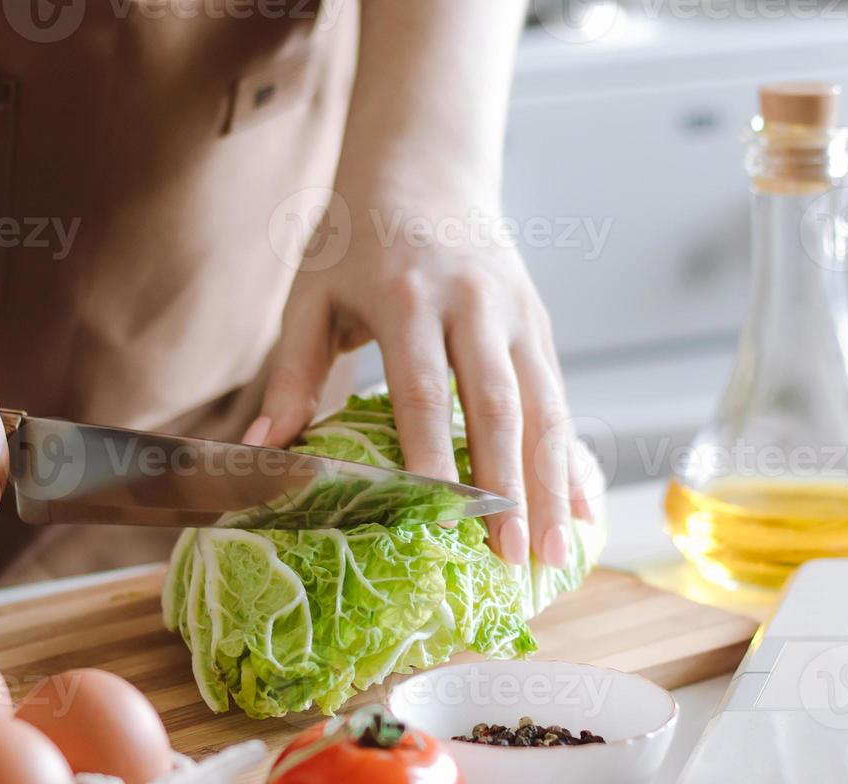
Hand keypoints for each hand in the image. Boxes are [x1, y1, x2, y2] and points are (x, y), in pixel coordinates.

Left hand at [247, 191, 594, 567]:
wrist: (425, 164)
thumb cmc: (356, 238)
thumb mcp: (312, 294)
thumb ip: (293, 373)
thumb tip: (264, 448)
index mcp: (407, 297)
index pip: (424, 391)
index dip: (435, 457)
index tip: (442, 519)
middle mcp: (473, 304)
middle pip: (498, 406)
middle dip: (509, 487)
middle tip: (513, 556)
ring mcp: (515, 313)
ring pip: (543, 406)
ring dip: (553, 483)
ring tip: (555, 551)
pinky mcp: (538, 322)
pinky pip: (560, 395)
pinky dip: (573, 454)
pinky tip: (583, 505)